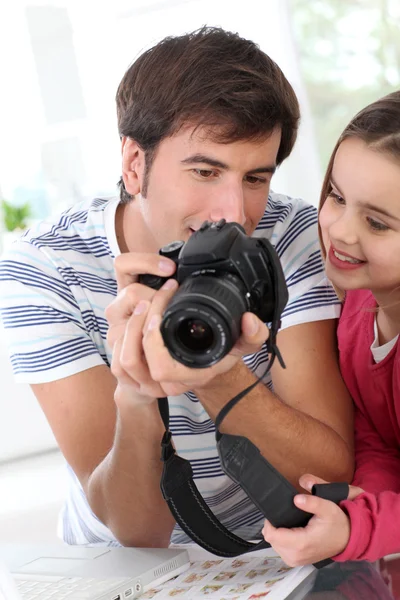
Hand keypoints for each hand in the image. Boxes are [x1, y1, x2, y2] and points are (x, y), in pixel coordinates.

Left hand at [106, 252, 269, 400]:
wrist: (204, 364)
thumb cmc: (219, 354)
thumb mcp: (241, 346)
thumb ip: (253, 335)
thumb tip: (249, 320)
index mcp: (186, 377)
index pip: (160, 369)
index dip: (153, 342)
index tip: (159, 313)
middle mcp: (163, 383)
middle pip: (132, 361)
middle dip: (137, 324)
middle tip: (152, 297)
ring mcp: (147, 378)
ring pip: (120, 360)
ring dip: (127, 327)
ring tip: (143, 302)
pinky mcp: (135, 368)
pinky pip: (117, 355)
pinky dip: (123, 332)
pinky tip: (137, 312)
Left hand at [262, 474, 363, 566]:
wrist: (347, 539)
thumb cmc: (337, 523)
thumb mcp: (328, 507)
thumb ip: (312, 502)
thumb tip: (296, 499)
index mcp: (301, 544)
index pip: (271, 535)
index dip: (270, 522)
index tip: (277, 512)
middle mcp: (296, 556)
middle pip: (271, 540)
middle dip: (274, 526)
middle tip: (285, 516)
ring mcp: (296, 561)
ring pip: (274, 545)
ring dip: (278, 534)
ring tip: (288, 524)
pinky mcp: (297, 562)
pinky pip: (280, 550)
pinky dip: (282, 540)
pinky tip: (290, 532)